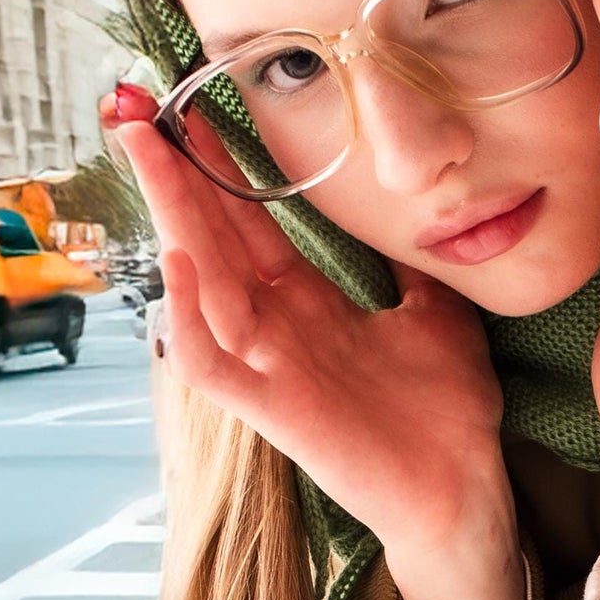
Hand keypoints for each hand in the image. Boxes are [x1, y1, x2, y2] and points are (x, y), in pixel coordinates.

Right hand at [97, 87, 512, 561]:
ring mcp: (268, 370)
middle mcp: (276, 332)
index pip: (248, 225)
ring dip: (171, 215)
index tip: (193, 108)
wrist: (465, 491)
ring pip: (200, 283)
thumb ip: (410, 271)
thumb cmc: (449, 416)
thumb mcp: (438, 317)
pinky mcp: (272, 412)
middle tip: (134, 108)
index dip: (220, 169)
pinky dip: (189, 317)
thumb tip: (411, 221)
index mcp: (308, 307)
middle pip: (210, 239)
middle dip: (173, 174)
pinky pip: (212, 364)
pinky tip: (179, 263)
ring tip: (147, 152)